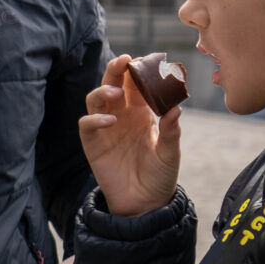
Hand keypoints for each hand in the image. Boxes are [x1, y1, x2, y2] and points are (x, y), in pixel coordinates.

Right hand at [79, 55, 181, 217]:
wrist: (146, 203)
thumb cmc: (160, 175)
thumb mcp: (170, 152)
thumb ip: (171, 131)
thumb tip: (176, 108)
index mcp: (143, 113)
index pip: (136, 85)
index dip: (138, 72)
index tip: (145, 60)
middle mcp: (122, 116)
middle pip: (113, 85)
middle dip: (116, 71)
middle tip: (124, 61)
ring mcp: (105, 128)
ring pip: (96, 100)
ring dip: (103, 91)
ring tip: (116, 93)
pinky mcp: (93, 144)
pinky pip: (88, 125)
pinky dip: (95, 119)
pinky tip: (110, 121)